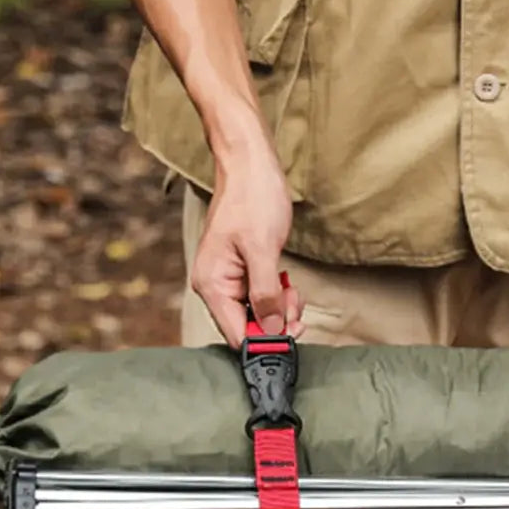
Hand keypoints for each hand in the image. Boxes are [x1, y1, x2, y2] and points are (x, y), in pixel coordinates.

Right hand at [190, 134, 302, 347]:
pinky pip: (261, 299)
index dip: (264, 342)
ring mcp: (229, 281)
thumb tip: (271, 329)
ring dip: (280, 309)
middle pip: (247, 328)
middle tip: (296, 306)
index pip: (236, 334)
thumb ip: (266, 294)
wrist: (250, 166)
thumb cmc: (253, 200)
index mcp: (212, 284)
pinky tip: (287, 283)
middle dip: (276, 322)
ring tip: (292, 290)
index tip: (291, 336)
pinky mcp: (243, 273)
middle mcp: (215, 286)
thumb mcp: (263, 250)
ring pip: (258, 315)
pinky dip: (278, 297)